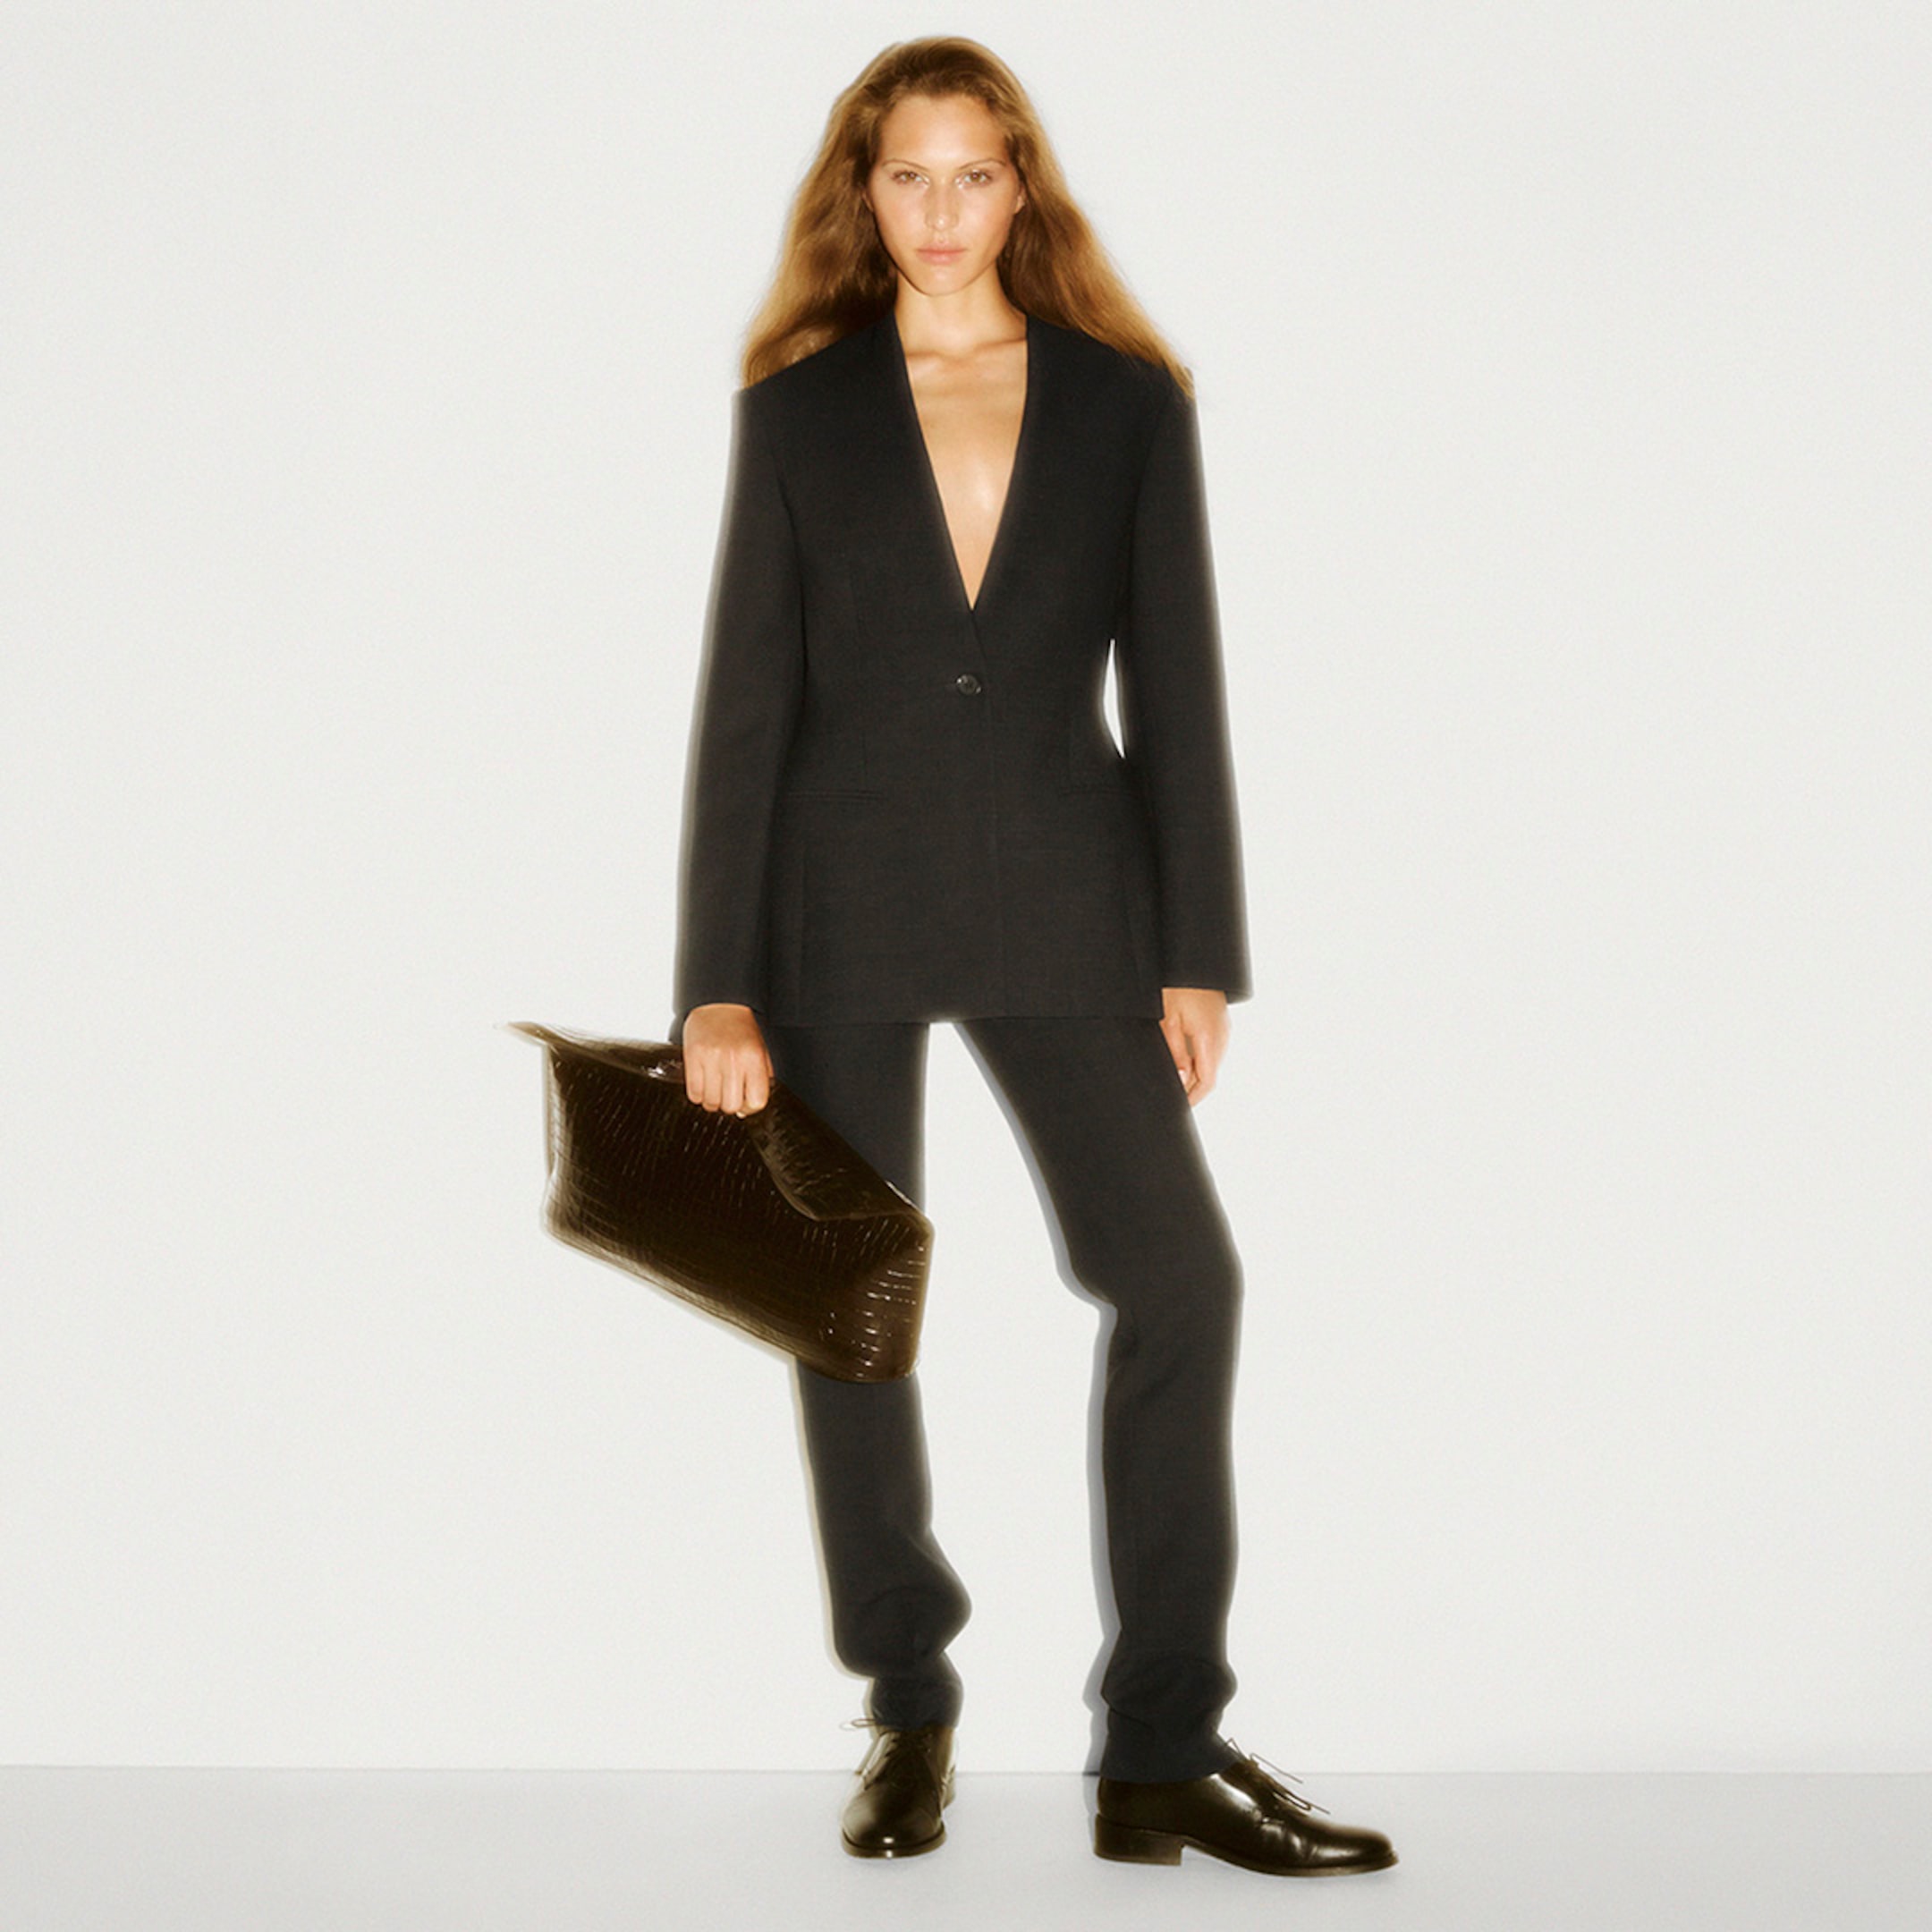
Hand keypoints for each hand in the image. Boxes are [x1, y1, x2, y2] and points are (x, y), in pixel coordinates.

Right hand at [681, 1003, 772, 1114]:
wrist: (720, 1004)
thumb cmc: (742, 1030)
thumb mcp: (761, 1051)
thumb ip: (760, 1079)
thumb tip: (746, 1109)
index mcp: (754, 1058)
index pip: (756, 1101)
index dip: (750, 1107)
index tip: (746, 1102)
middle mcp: (733, 1060)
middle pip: (731, 1106)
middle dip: (730, 1105)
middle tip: (728, 1094)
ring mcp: (711, 1059)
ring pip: (710, 1103)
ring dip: (713, 1101)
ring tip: (715, 1088)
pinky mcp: (692, 1057)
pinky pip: (694, 1093)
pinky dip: (698, 1095)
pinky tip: (703, 1084)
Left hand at [1160, 986, 1228, 1106]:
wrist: (1193, 965)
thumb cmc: (1178, 989)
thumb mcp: (1168, 1022)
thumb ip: (1174, 1053)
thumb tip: (1180, 1079)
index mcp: (1210, 1040)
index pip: (1207, 1082)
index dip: (1193, 1099)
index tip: (1179, 1107)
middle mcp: (1222, 1039)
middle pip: (1210, 1075)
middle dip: (1191, 1088)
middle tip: (1172, 1095)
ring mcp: (1224, 1032)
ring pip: (1211, 1064)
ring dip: (1195, 1074)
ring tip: (1174, 1077)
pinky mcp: (1221, 1026)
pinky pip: (1212, 1051)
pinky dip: (1199, 1061)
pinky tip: (1182, 1059)